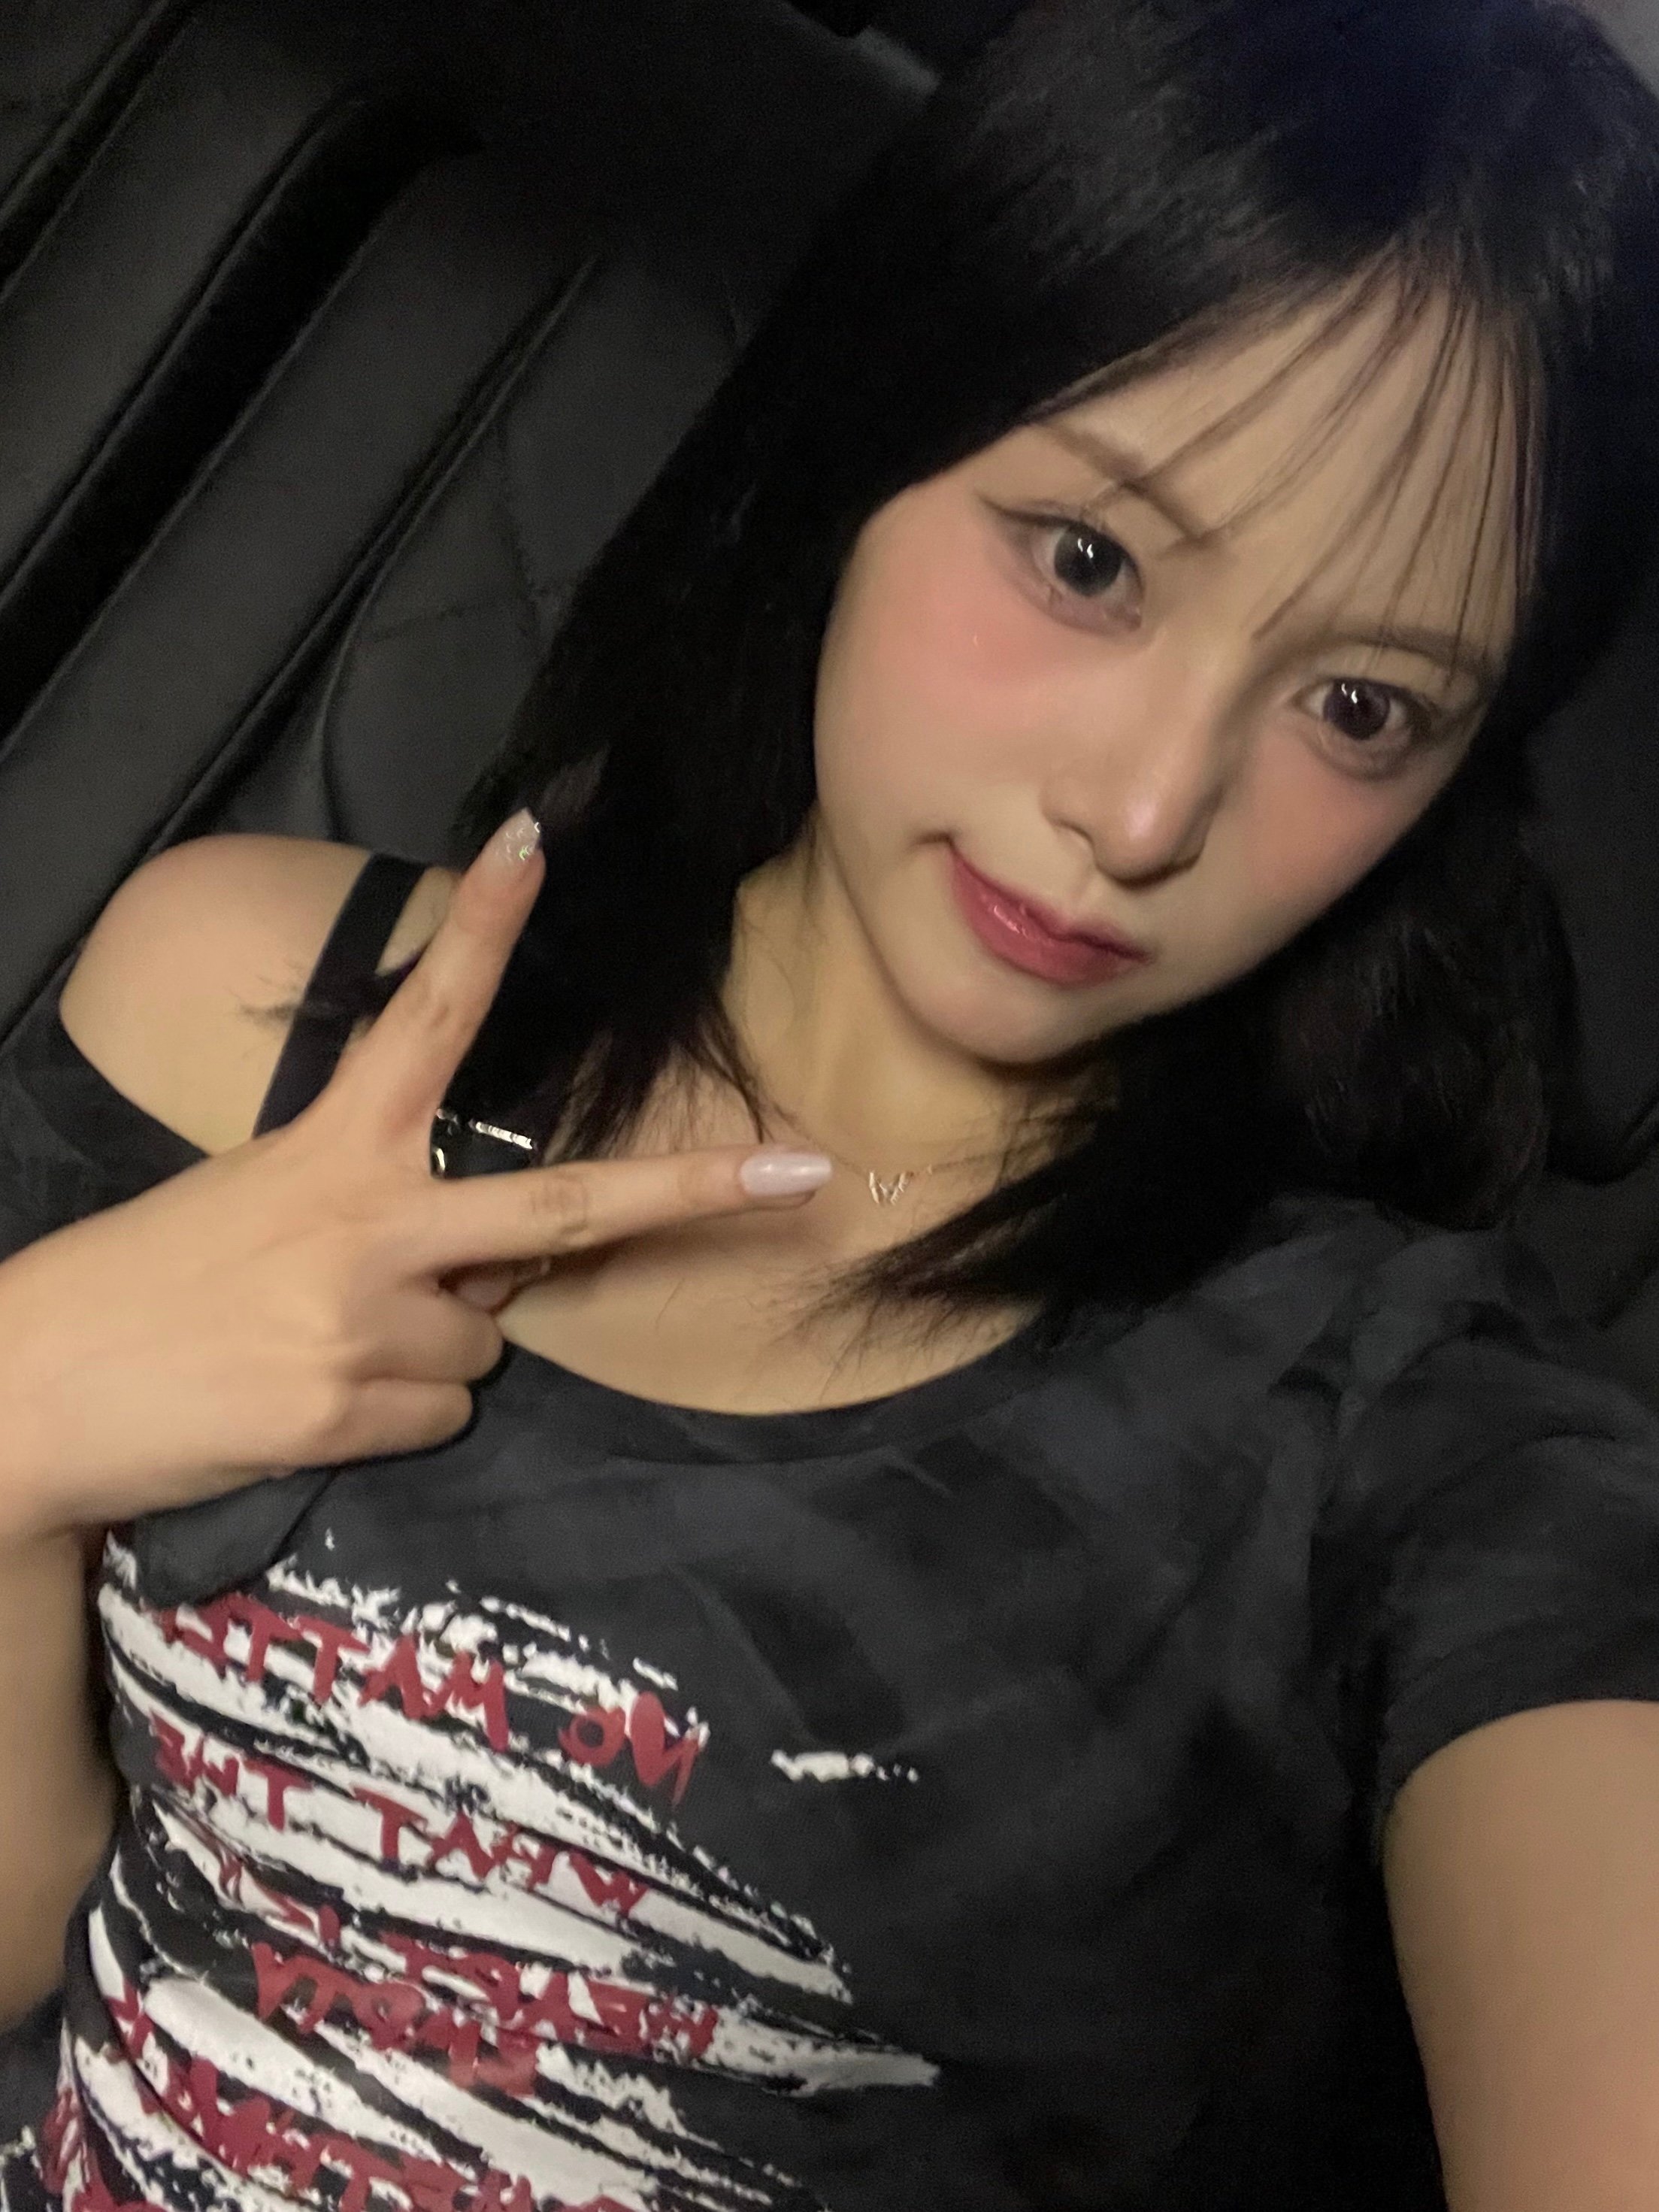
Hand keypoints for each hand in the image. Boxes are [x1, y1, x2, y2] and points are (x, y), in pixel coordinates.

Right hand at [0, 814, 829, 1539]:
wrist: (27, 1396)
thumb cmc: (143, 1286)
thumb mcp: (255, 1205)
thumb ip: (380, 1213)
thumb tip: (490, 1276)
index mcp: (329, 1146)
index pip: (423, 1018)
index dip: (482, 928)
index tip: (536, 840)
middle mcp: (365, 1223)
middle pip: (561, 1212)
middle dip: (693, 1193)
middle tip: (808, 1172)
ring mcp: (362, 1321)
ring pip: (482, 1352)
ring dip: (429, 1352)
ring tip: (312, 1344)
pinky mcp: (349, 1412)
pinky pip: (439, 1416)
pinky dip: (392, 1415)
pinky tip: (303, 1398)